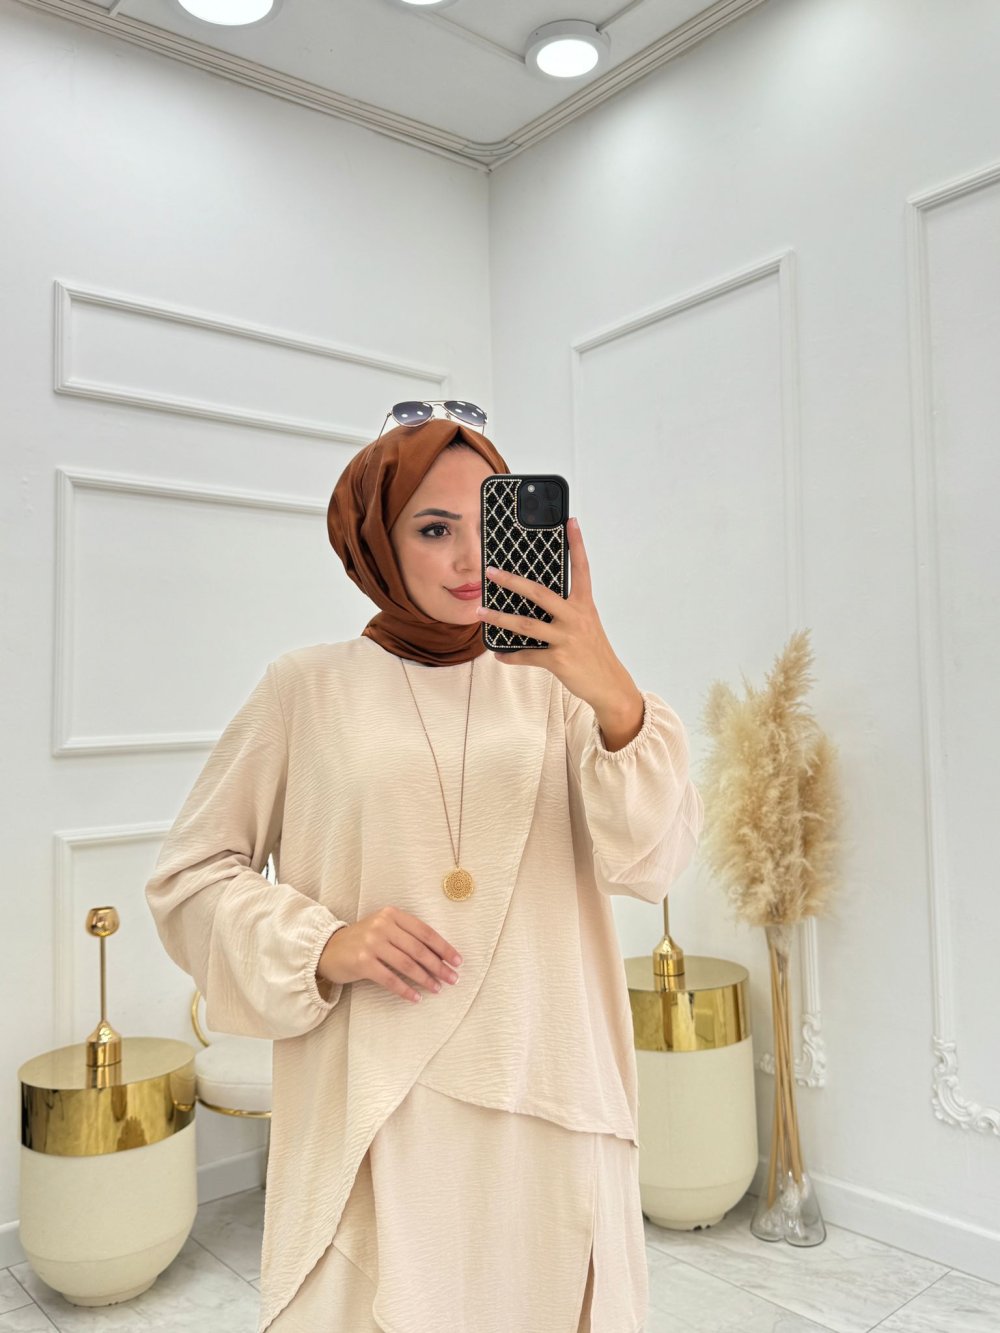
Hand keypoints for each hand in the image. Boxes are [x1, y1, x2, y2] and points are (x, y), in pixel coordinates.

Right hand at [316, 906, 461, 1003]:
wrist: (327, 949)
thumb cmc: (362, 940)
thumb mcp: (383, 928)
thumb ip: (406, 935)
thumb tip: (438, 955)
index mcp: (392, 914)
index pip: (424, 931)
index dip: (443, 947)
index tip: (457, 960)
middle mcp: (382, 926)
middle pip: (418, 949)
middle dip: (439, 965)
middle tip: (452, 978)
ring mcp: (371, 943)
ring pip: (407, 964)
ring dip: (425, 979)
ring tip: (437, 988)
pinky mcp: (362, 962)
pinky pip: (390, 979)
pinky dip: (405, 990)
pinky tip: (416, 997)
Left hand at [477, 516, 636, 712]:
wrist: (609, 684)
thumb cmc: (593, 652)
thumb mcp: (585, 625)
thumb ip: (566, 610)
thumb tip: (536, 601)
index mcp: (584, 605)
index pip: (581, 568)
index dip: (576, 544)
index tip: (570, 521)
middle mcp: (575, 617)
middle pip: (540, 593)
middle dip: (512, 581)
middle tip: (490, 571)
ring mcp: (566, 638)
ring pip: (526, 624)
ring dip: (499, 618)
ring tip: (479, 611)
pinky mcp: (558, 660)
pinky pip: (526, 655)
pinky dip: (510, 656)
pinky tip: (498, 654)